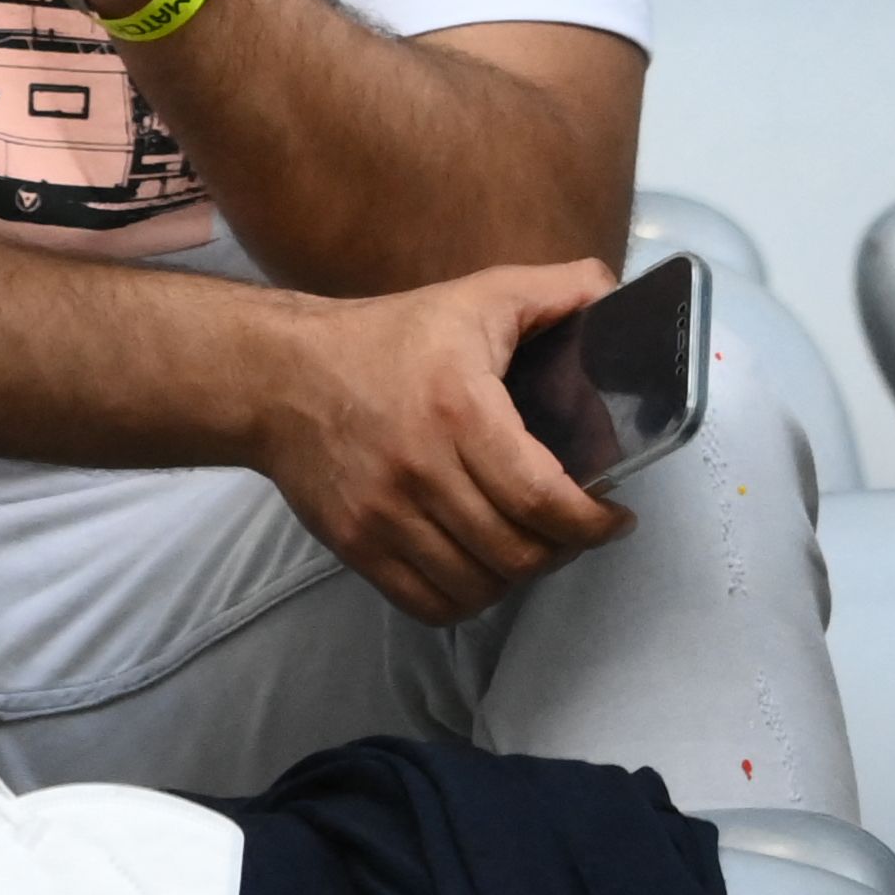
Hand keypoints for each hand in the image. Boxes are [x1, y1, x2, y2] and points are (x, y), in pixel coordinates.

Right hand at [256, 261, 633, 624]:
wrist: (280, 376)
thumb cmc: (386, 337)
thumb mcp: (476, 296)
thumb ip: (556, 290)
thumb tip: (614, 293)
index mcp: (460, 408)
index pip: (540, 496)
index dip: (589, 523)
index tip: (614, 519)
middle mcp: (421, 469)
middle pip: (515, 551)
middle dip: (562, 549)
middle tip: (576, 529)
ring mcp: (383, 515)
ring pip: (477, 586)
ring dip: (516, 576)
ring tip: (531, 545)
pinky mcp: (356, 545)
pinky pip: (428, 604)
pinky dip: (466, 597)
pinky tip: (481, 568)